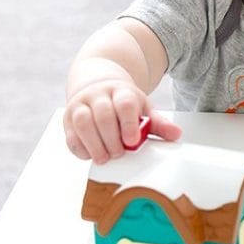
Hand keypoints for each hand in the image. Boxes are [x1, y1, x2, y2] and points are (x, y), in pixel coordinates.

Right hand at [63, 79, 181, 162]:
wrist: (98, 85)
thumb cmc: (123, 102)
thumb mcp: (142, 108)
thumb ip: (157, 123)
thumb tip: (176, 134)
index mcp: (121, 91)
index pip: (125, 104)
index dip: (128, 124)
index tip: (132, 141)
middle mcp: (98, 95)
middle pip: (103, 115)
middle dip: (111, 138)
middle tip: (119, 153)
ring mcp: (80, 104)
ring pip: (82, 122)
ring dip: (94, 144)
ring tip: (105, 157)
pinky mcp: (67, 117)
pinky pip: (70, 133)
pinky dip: (79, 147)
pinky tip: (90, 155)